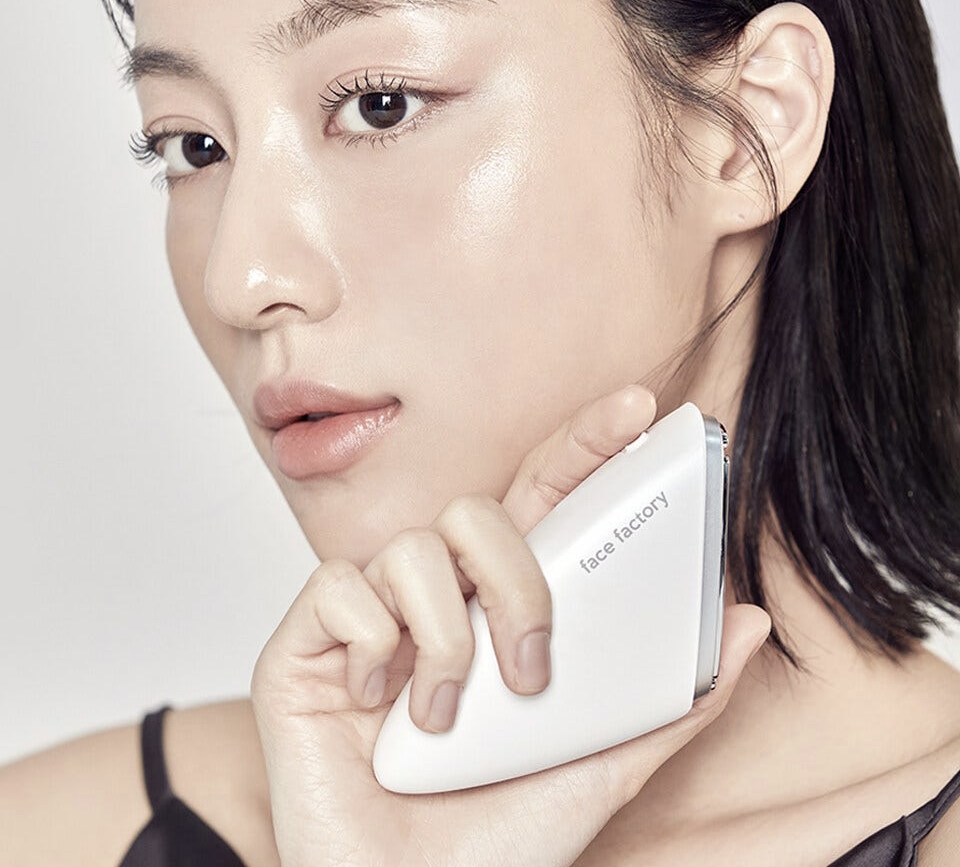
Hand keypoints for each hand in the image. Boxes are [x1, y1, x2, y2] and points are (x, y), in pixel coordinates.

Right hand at [251, 385, 770, 866]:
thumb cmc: (494, 839)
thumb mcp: (600, 766)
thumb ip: (672, 698)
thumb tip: (746, 622)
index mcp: (498, 610)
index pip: (541, 499)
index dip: (583, 445)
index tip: (638, 408)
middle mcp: (434, 599)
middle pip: (475, 510)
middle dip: (516, 580)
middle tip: (530, 670)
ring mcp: (369, 617)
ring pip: (411, 547)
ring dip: (446, 638)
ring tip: (448, 718)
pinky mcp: (305, 643)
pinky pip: (338, 587)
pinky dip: (370, 644)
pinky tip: (377, 703)